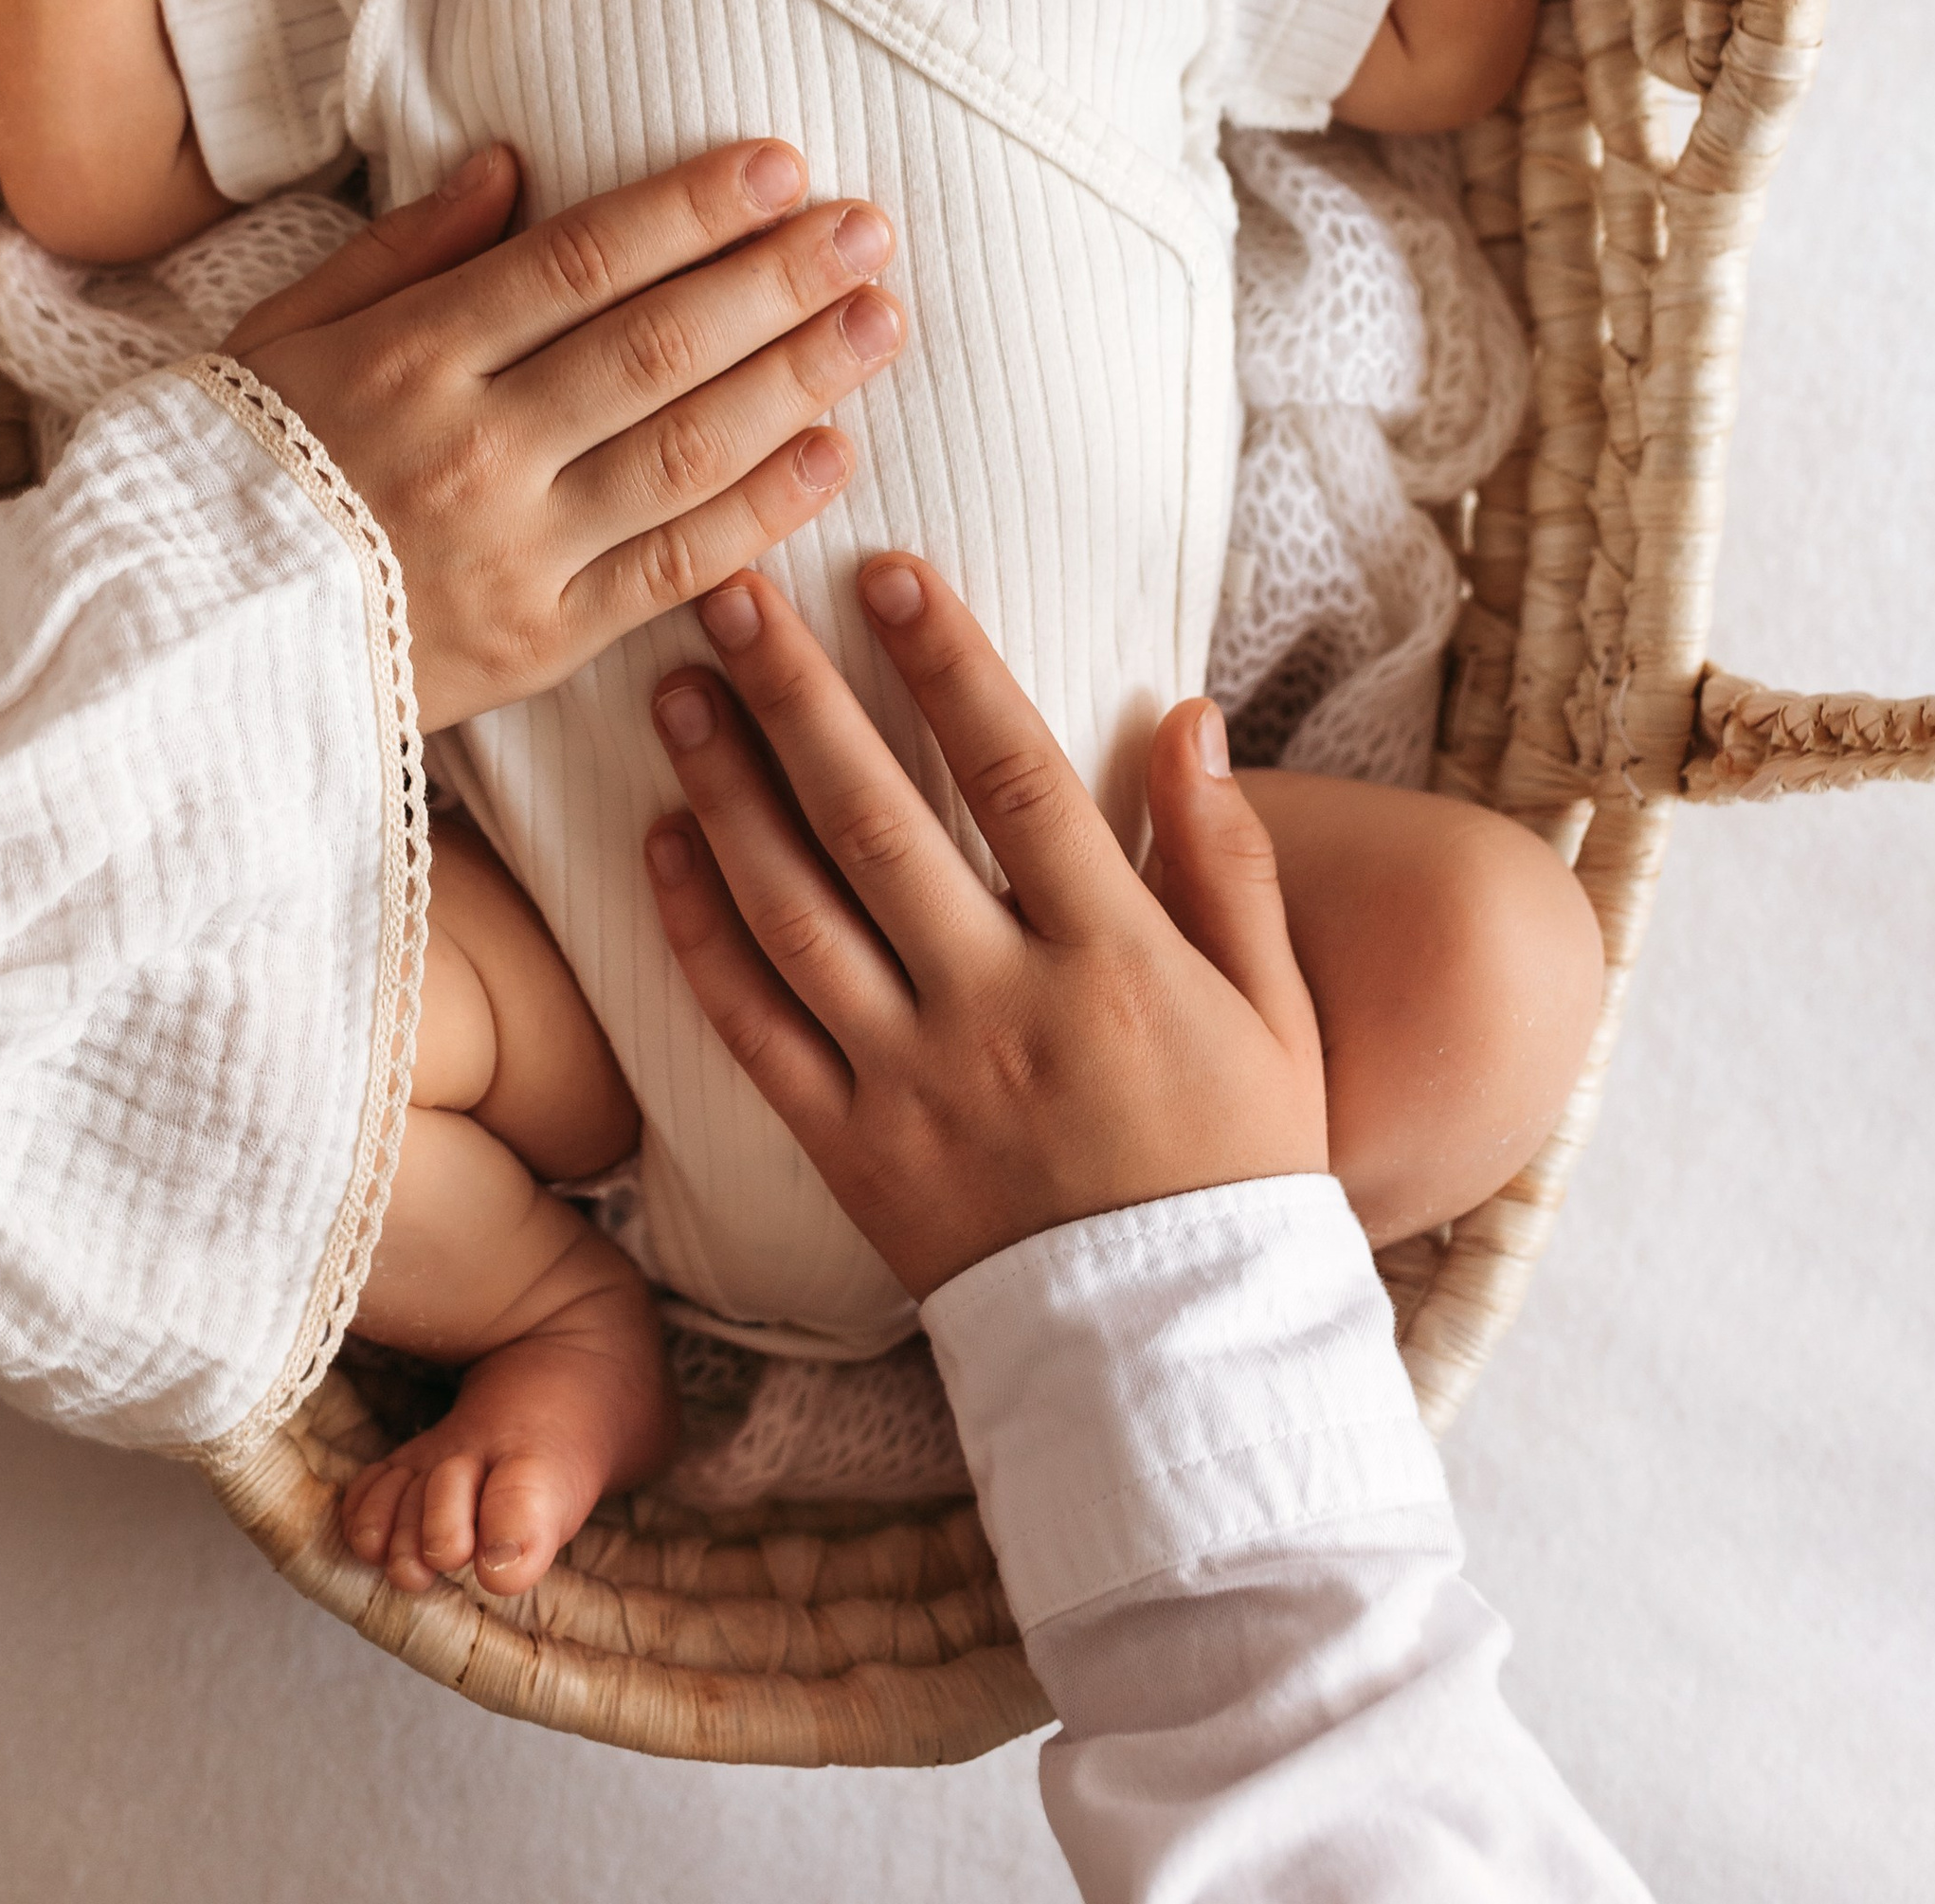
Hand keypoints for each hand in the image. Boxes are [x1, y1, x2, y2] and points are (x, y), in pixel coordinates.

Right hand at [235, 142, 906, 733]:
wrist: (166, 646)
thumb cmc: (228, 467)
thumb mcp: (286, 331)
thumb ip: (408, 249)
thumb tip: (515, 163)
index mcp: (408, 357)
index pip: (580, 266)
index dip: (690, 211)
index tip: (781, 166)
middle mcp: (470, 450)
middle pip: (655, 349)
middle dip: (777, 282)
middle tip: (871, 230)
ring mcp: (511, 553)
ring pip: (682, 453)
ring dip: (798, 380)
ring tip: (880, 321)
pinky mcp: (538, 645)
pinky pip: (672, 568)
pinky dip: (762, 508)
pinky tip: (834, 451)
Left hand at [643, 560, 1324, 1297]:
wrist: (1182, 1365)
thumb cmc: (1238, 1168)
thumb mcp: (1275, 1010)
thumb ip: (1228, 859)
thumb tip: (1186, 711)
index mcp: (1112, 958)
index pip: (1013, 774)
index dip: (946, 663)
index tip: (888, 570)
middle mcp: (1000, 1008)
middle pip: (875, 820)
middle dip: (796, 694)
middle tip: (728, 595)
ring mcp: (915, 1084)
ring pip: (794, 912)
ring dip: (725, 791)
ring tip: (674, 692)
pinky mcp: (853, 1153)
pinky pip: (753, 1030)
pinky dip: (698, 934)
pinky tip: (659, 846)